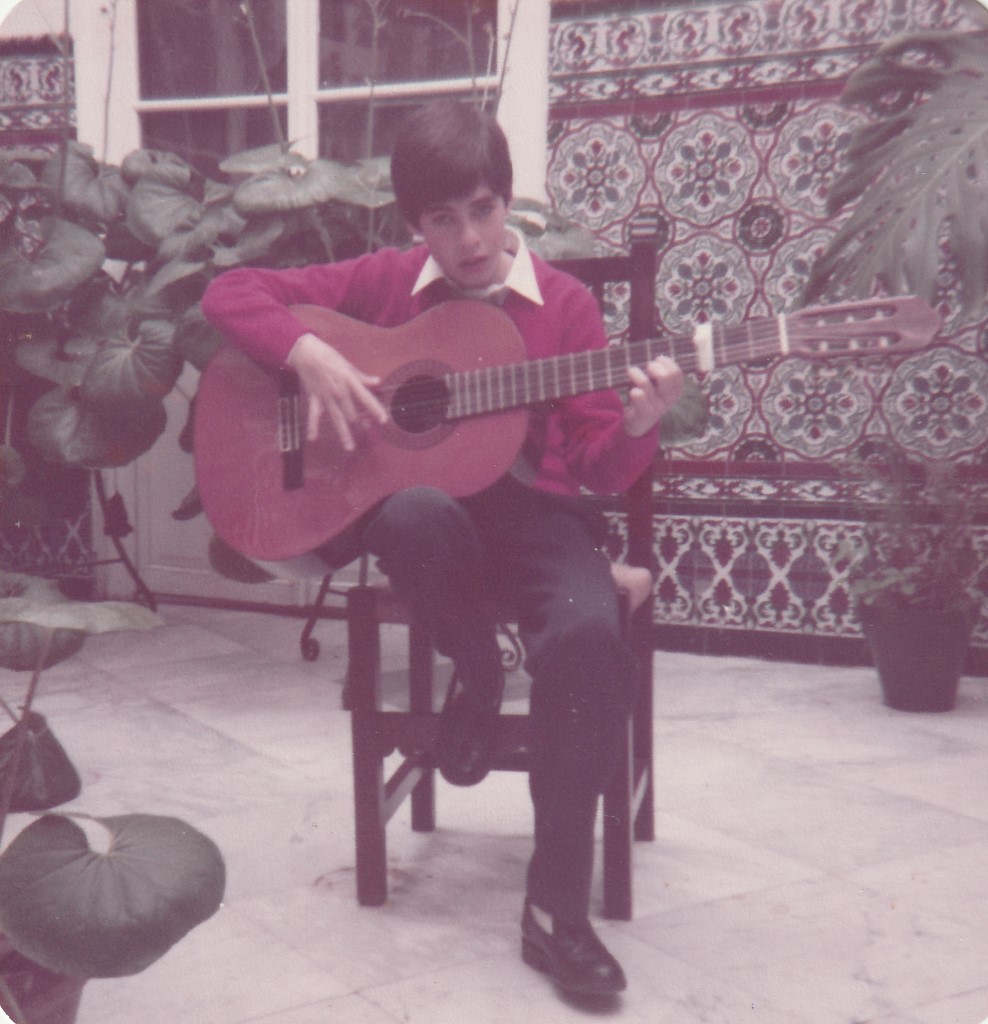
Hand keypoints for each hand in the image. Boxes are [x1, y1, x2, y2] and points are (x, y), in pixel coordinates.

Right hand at [285, 332, 387, 450]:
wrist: (306, 352)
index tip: (384, 420)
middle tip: (366, 430)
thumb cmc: (328, 356)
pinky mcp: (314, 398)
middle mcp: (339, 391)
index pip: (366, 398)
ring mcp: (326, 396)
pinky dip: (312, 426)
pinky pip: (314, 415)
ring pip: (337, 418)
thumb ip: (362, 377)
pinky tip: (312, 438)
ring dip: (344, 434)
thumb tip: (378, 382)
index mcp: (349, 381)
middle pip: (352, 413)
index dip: (375, 409)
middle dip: (360, 423)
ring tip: (350, 447)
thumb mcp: (348, 365)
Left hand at [624, 356, 683, 437]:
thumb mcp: (657, 387)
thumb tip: (654, 354)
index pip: (677, 373)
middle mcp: (669, 399)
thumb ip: (659, 372)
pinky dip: (634, 390)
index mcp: (675, 391)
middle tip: (646, 367)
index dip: (666, 362)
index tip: (658, 359)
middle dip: (654, 367)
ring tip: (632, 371)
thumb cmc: (648, 398)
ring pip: (646, 384)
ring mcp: (658, 407)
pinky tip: (632, 391)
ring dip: (636, 374)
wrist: (639, 424)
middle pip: (666, 376)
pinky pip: (639, 396)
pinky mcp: (645, 413)